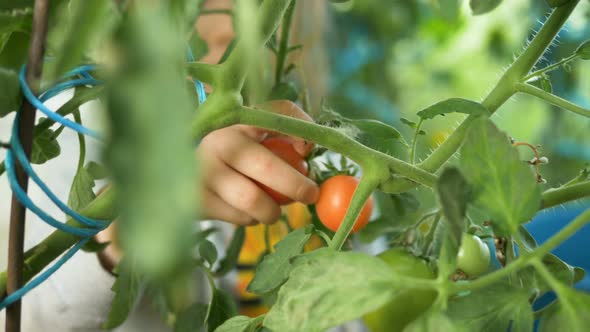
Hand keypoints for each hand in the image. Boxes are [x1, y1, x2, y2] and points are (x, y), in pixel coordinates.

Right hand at [198, 100, 318, 224]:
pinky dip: (250, 219)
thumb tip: (305, 151)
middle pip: (266, 167)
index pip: (276, 115)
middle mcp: (219, 142)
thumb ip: (283, 137)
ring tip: (272, 211)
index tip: (306, 150)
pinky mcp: (197, 198)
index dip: (300, 130)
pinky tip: (246, 211)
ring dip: (272, 211)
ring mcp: (203, 171)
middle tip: (311, 196)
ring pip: (252, 200)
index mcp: (238, 122)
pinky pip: (237, 216)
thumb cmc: (232, 156)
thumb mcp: (254, 137)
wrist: (183, 171)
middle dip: (296, 186)